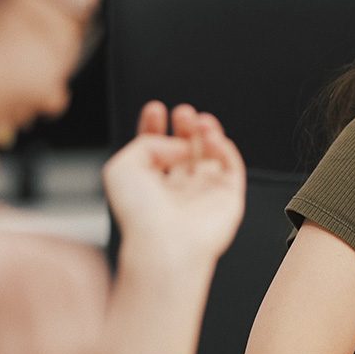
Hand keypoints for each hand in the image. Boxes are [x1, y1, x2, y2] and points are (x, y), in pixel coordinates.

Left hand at [102, 102, 244, 264]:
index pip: (156, 152)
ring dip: (207, 132)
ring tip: (199, 120)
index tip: (155, 109)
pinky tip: (211, 136)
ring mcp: (204, 196)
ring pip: (211, 156)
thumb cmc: (140, 213)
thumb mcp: (122, 166)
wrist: (164, 244)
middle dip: (184, 127)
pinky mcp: (229, 200)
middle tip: (182, 112)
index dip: (156, 127)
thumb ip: (147, 141)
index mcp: (151, 187)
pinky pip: (231, 166)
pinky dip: (224, 146)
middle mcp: (178, 191)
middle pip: (185, 150)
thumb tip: (180, 143)